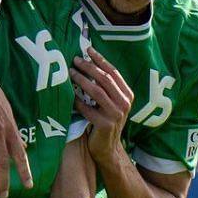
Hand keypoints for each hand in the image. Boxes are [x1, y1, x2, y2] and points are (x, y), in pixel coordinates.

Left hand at [71, 49, 132, 166]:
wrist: (107, 148)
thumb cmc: (105, 121)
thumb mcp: (111, 103)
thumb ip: (105, 87)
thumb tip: (88, 63)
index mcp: (127, 95)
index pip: (114, 72)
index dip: (101, 59)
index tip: (88, 49)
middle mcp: (124, 103)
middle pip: (105, 79)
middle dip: (89, 67)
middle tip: (75, 60)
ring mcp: (115, 114)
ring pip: (97, 91)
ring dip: (82, 80)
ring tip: (71, 73)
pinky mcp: (104, 125)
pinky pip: (87, 109)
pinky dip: (77, 101)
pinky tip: (69, 96)